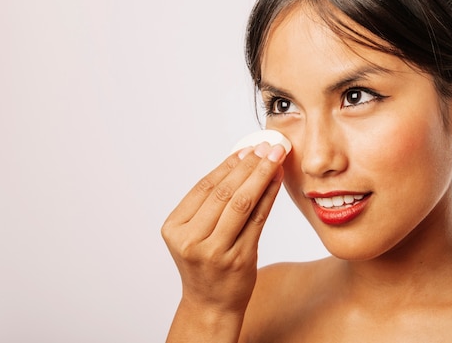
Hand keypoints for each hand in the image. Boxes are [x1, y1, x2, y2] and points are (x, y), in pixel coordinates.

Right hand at [162, 142, 286, 315]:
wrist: (211, 304)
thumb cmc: (205, 264)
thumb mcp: (195, 234)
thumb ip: (210, 204)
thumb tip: (240, 162)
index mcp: (175, 229)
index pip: (204, 187)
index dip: (228, 165)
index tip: (246, 149)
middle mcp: (191, 240)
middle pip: (223, 192)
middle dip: (248, 165)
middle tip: (266, 146)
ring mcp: (215, 252)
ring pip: (241, 203)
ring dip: (261, 175)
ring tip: (275, 157)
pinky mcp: (239, 259)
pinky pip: (257, 219)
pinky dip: (269, 196)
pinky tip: (277, 180)